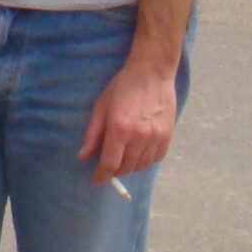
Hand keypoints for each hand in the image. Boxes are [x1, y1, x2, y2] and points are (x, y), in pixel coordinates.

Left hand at [78, 58, 178, 179]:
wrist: (152, 73)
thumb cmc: (122, 87)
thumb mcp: (101, 107)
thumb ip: (92, 134)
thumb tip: (83, 157)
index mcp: (120, 129)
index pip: (110, 164)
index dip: (102, 176)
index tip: (97, 179)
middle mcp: (139, 137)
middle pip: (126, 168)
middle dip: (115, 171)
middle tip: (108, 164)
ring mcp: (156, 137)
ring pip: (141, 166)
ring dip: (130, 167)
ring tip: (123, 158)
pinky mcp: (168, 136)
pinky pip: (155, 159)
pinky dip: (145, 161)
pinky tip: (138, 152)